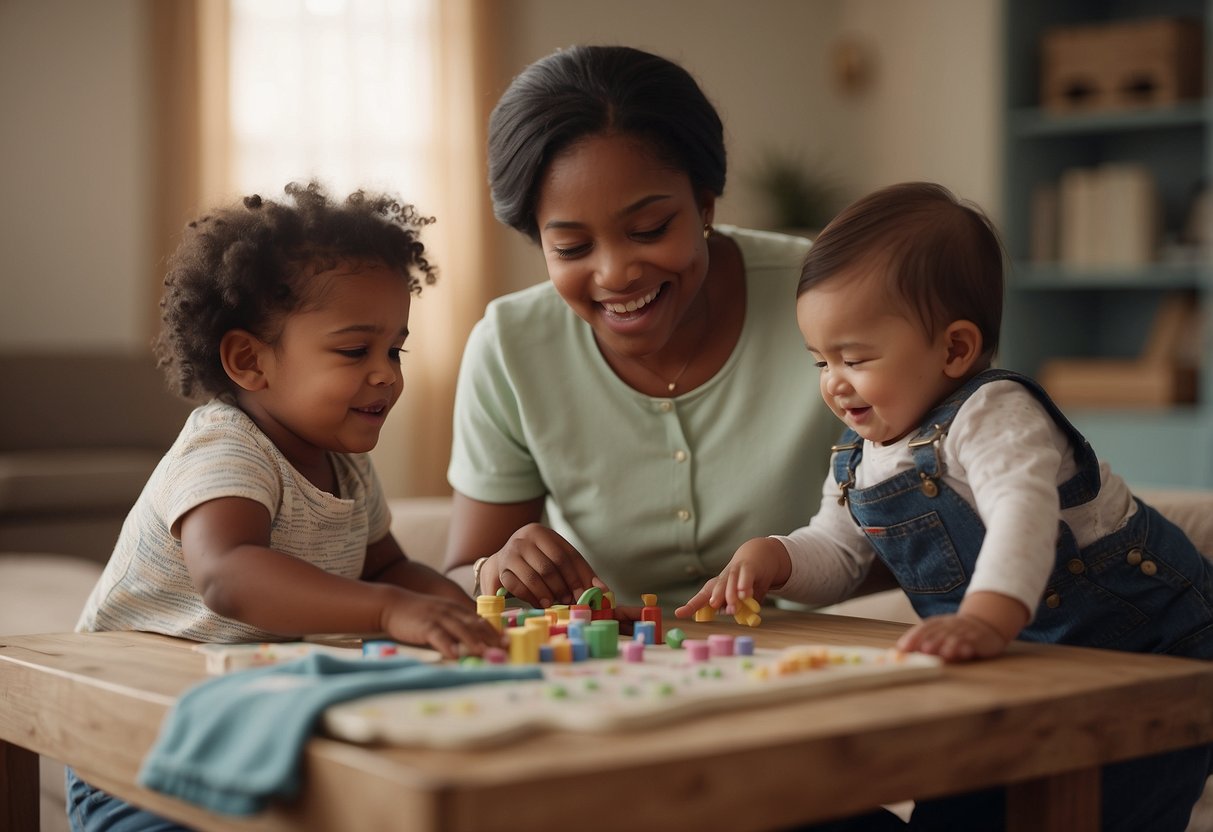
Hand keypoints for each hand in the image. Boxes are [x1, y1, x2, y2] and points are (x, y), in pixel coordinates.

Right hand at [380, 590, 503, 659]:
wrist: (393, 604)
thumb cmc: (418, 614)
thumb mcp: (441, 614)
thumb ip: (456, 624)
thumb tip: (473, 641)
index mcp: (456, 609)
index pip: (480, 620)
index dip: (494, 631)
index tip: (507, 641)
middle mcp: (451, 611)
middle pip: (474, 625)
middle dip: (491, 638)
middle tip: (504, 649)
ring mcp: (438, 617)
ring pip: (460, 630)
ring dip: (475, 642)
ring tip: (486, 653)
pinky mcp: (424, 626)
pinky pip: (438, 636)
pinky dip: (448, 645)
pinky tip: (454, 655)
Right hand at [480, 523, 603, 607]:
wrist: (502, 562)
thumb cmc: (536, 561)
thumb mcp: (557, 559)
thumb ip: (578, 572)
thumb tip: (603, 590)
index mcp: (542, 533)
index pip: (566, 555)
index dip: (578, 577)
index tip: (586, 594)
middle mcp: (524, 538)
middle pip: (550, 566)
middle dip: (563, 587)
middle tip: (571, 602)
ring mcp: (510, 552)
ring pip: (533, 577)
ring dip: (547, 594)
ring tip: (555, 605)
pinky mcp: (500, 569)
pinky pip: (517, 586)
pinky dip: (531, 597)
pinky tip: (540, 604)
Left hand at [674, 537, 790, 618]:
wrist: (758, 556)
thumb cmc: (746, 582)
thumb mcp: (740, 599)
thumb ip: (737, 606)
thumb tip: (731, 611)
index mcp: (717, 587)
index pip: (702, 598)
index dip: (691, 606)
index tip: (678, 614)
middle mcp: (723, 578)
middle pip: (715, 587)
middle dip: (714, 596)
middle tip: (714, 605)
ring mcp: (735, 570)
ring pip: (730, 581)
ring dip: (731, 593)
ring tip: (733, 607)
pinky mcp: (749, 567)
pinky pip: (746, 575)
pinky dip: (744, 584)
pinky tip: (744, 593)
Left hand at [896, 613, 1008, 661]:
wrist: (984, 624)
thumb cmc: (955, 633)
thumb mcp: (939, 634)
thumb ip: (921, 642)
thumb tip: (899, 653)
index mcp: (938, 622)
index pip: (924, 627)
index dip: (914, 636)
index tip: (903, 647)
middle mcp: (950, 625)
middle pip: (939, 632)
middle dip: (932, 641)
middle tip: (925, 650)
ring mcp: (965, 631)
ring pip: (956, 637)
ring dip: (950, 645)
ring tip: (944, 654)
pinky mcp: (979, 639)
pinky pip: (973, 642)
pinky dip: (969, 646)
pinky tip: (965, 652)